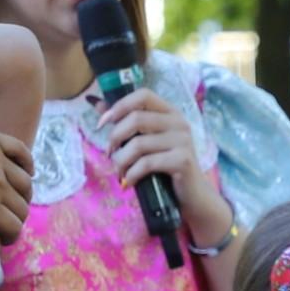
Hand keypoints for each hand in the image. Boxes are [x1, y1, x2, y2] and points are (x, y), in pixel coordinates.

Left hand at [0, 115, 35, 247]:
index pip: (13, 226)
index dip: (11, 237)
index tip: (4, 239)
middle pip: (22, 206)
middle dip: (16, 219)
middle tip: (5, 221)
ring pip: (26, 183)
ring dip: (23, 195)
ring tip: (12, 200)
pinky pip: (22, 152)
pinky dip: (28, 165)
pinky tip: (25, 172)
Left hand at [99, 88, 229, 241]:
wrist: (192, 195)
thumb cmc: (166, 167)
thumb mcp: (147, 141)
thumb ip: (126, 123)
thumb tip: (97, 104)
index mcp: (170, 112)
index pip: (143, 95)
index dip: (119, 106)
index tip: (103, 123)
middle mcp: (179, 122)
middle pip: (136, 118)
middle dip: (115, 137)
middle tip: (110, 153)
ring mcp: (183, 141)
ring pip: (138, 144)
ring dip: (121, 160)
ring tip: (119, 171)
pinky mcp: (182, 161)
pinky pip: (146, 164)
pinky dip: (131, 174)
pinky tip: (128, 182)